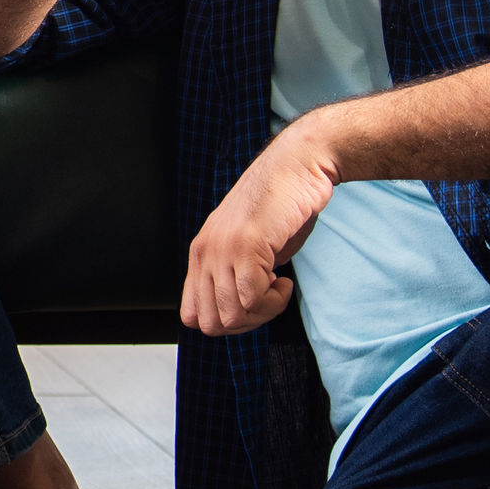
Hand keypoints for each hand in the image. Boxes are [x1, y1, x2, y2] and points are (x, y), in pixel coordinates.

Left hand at [184, 122, 337, 335]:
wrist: (298, 165)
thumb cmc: (281, 206)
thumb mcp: (249, 245)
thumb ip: (237, 275)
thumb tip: (243, 311)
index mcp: (201, 252)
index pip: (192, 314)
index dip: (225, 321)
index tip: (251, 305)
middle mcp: (205, 252)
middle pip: (210, 323)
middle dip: (244, 323)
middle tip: (267, 300)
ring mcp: (224, 248)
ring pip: (232, 315)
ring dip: (263, 311)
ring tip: (278, 286)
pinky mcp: (248, 244)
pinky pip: (253, 297)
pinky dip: (275, 299)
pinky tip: (285, 280)